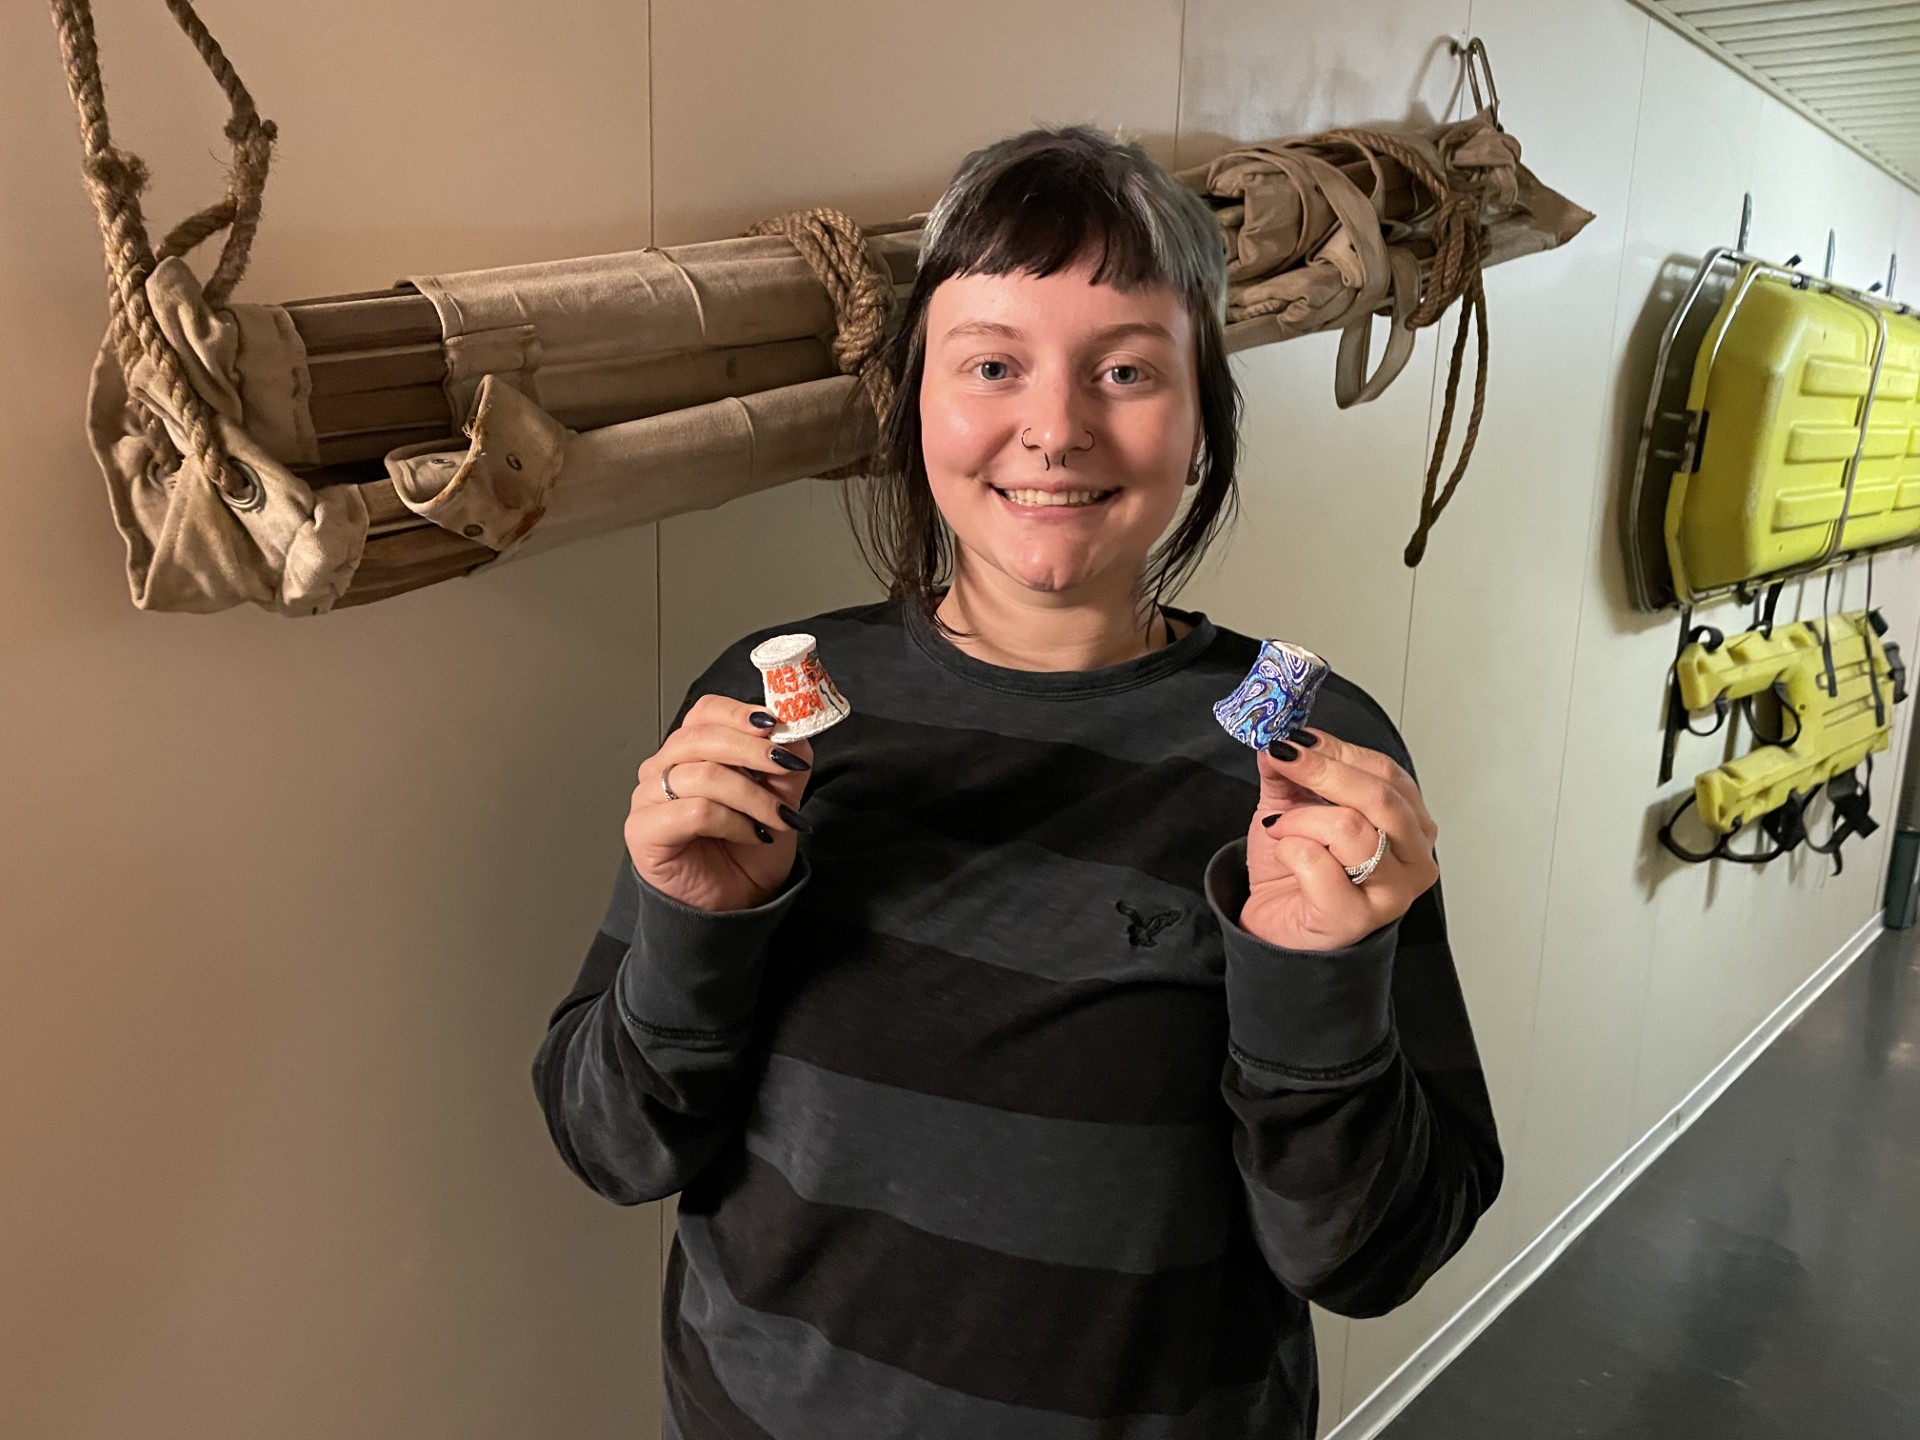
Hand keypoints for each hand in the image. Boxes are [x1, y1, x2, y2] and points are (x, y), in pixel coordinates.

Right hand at [625, 695, 814, 911]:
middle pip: (703, 736)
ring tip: (777, 819)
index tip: (777, 726)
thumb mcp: (781, 797)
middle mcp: (662, 767)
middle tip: (788, 767)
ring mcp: (647, 798)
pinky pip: (696, 811)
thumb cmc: (748, 849)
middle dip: (755, 751)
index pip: (706, 711)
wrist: (735, 902)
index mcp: (689, 751)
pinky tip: (752, 836)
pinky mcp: (643, 830)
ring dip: (754, 796)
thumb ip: (784, 761)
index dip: (742, 713)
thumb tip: (791, 732)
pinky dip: (735, 822)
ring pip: (705, 774)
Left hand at [1241, 728, 1439, 951]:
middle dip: (1323, 771)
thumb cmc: (1298, 873)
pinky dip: (1291, 850)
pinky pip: (1319, 865)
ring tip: (1279, 827)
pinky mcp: (1355, 918)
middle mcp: (1415, 858)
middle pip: (1379, 798)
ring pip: (1351, 829)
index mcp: (1411, 823)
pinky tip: (1286, 857)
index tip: (1295, 738)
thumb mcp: (1293, 808)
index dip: (1338, 750)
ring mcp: (1391, 892)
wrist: (1279, 928)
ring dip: (1301, 819)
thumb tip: (1279, 739)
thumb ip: (1290, 773)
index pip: (1385, 773)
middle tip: (1281, 757)